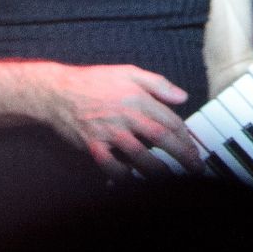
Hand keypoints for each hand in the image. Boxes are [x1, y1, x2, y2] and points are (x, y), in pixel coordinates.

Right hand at [35, 63, 201, 178]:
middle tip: (196, 169)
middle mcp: (125, 116)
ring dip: (160, 170)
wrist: (56, 91)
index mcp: (137, 98)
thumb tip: (182, 97)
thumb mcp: (127, 72)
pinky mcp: (93, 145)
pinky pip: (112, 166)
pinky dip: (124, 175)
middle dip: (183, 156)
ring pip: (140, 155)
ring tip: (172, 179)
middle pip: (161, 138)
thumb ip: (157, 83)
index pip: (170, 121)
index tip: (194, 149)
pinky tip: (133, 178)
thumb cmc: (92, 81)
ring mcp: (109, 132)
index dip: (187, 137)